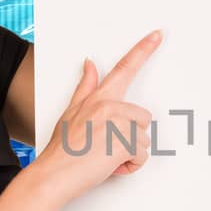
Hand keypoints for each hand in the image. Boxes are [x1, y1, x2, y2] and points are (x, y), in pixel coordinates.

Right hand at [32, 29, 162, 205]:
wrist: (53, 175)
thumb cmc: (62, 150)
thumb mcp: (70, 112)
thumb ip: (85, 88)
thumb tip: (90, 64)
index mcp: (99, 97)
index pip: (124, 68)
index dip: (143, 50)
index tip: (157, 35)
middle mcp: (110, 106)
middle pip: (142, 118)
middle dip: (130, 137)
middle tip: (105, 148)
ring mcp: (118, 122)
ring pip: (144, 139)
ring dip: (129, 153)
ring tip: (105, 158)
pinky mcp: (124, 141)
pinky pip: (142, 155)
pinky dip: (130, 166)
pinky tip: (111, 166)